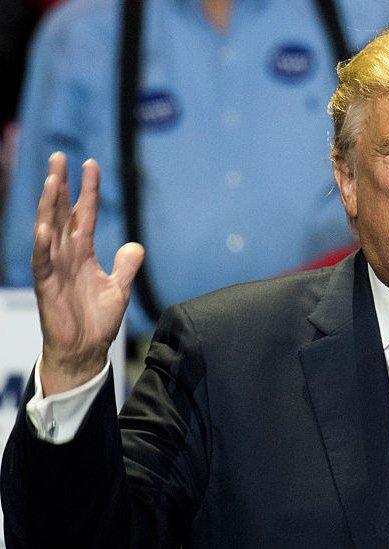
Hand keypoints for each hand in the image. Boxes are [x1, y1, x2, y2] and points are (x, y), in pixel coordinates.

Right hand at [32, 152, 143, 395]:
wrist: (85, 350)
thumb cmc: (97, 321)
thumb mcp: (119, 289)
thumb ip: (126, 267)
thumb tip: (135, 246)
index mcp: (83, 252)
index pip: (85, 213)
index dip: (88, 190)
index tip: (90, 163)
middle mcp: (66, 254)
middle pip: (62, 213)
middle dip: (60, 185)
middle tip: (59, 157)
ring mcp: (54, 268)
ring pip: (49, 230)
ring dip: (49, 206)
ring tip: (51, 180)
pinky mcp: (47, 285)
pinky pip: (43, 261)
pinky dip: (43, 243)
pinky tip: (44, 225)